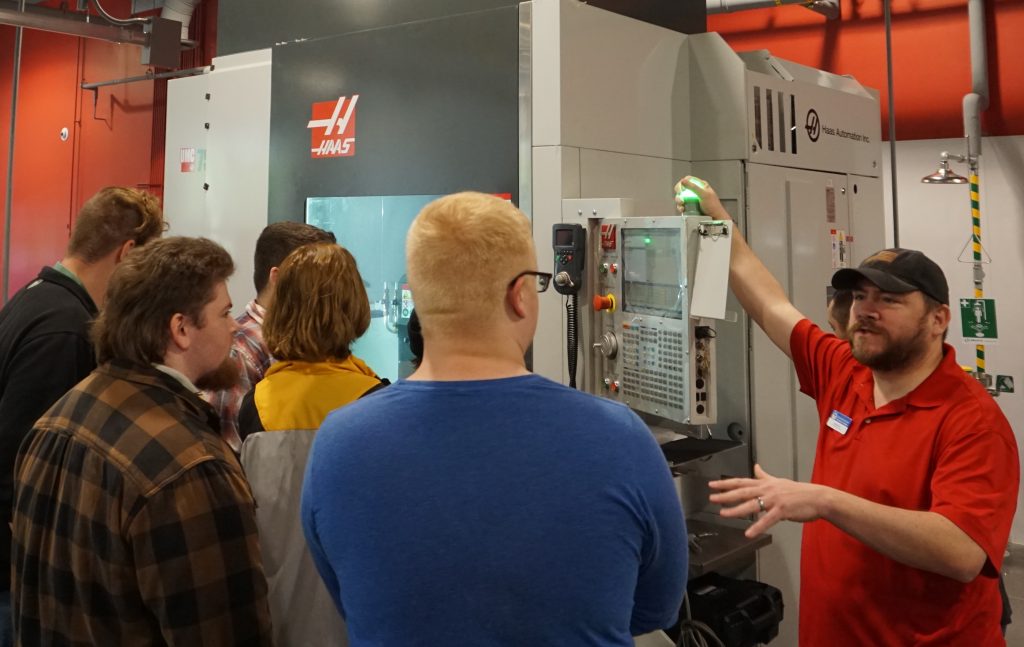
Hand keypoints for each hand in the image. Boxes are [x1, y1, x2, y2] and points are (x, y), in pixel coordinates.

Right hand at [673, 176, 729, 219]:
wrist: (715, 218)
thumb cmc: (713, 206)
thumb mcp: (704, 194)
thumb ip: (694, 187)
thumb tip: (683, 181)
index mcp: (700, 185)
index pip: (688, 179)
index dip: (683, 182)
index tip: (681, 188)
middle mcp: (695, 191)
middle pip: (682, 188)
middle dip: (679, 192)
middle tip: (681, 197)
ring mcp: (692, 199)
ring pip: (680, 197)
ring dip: (678, 200)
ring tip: (682, 204)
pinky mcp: (689, 207)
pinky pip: (681, 205)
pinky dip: (680, 207)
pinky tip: (682, 209)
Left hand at [708, 464, 830, 537]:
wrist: (817, 498)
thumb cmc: (798, 492)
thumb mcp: (778, 481)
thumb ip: (764, 476)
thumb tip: (755, 467)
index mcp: (765, 484)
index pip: (741, 482)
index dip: (726, 483)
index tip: (712, 485)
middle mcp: (767, 490)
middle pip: (742, 492)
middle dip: (725, 495)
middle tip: (711, 498)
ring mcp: (774, 500)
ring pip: (751, 505)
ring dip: (736, 510)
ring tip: (723, 514)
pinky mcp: (782, 511)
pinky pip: (767, 520)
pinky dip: (757, 527)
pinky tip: (748, 533)